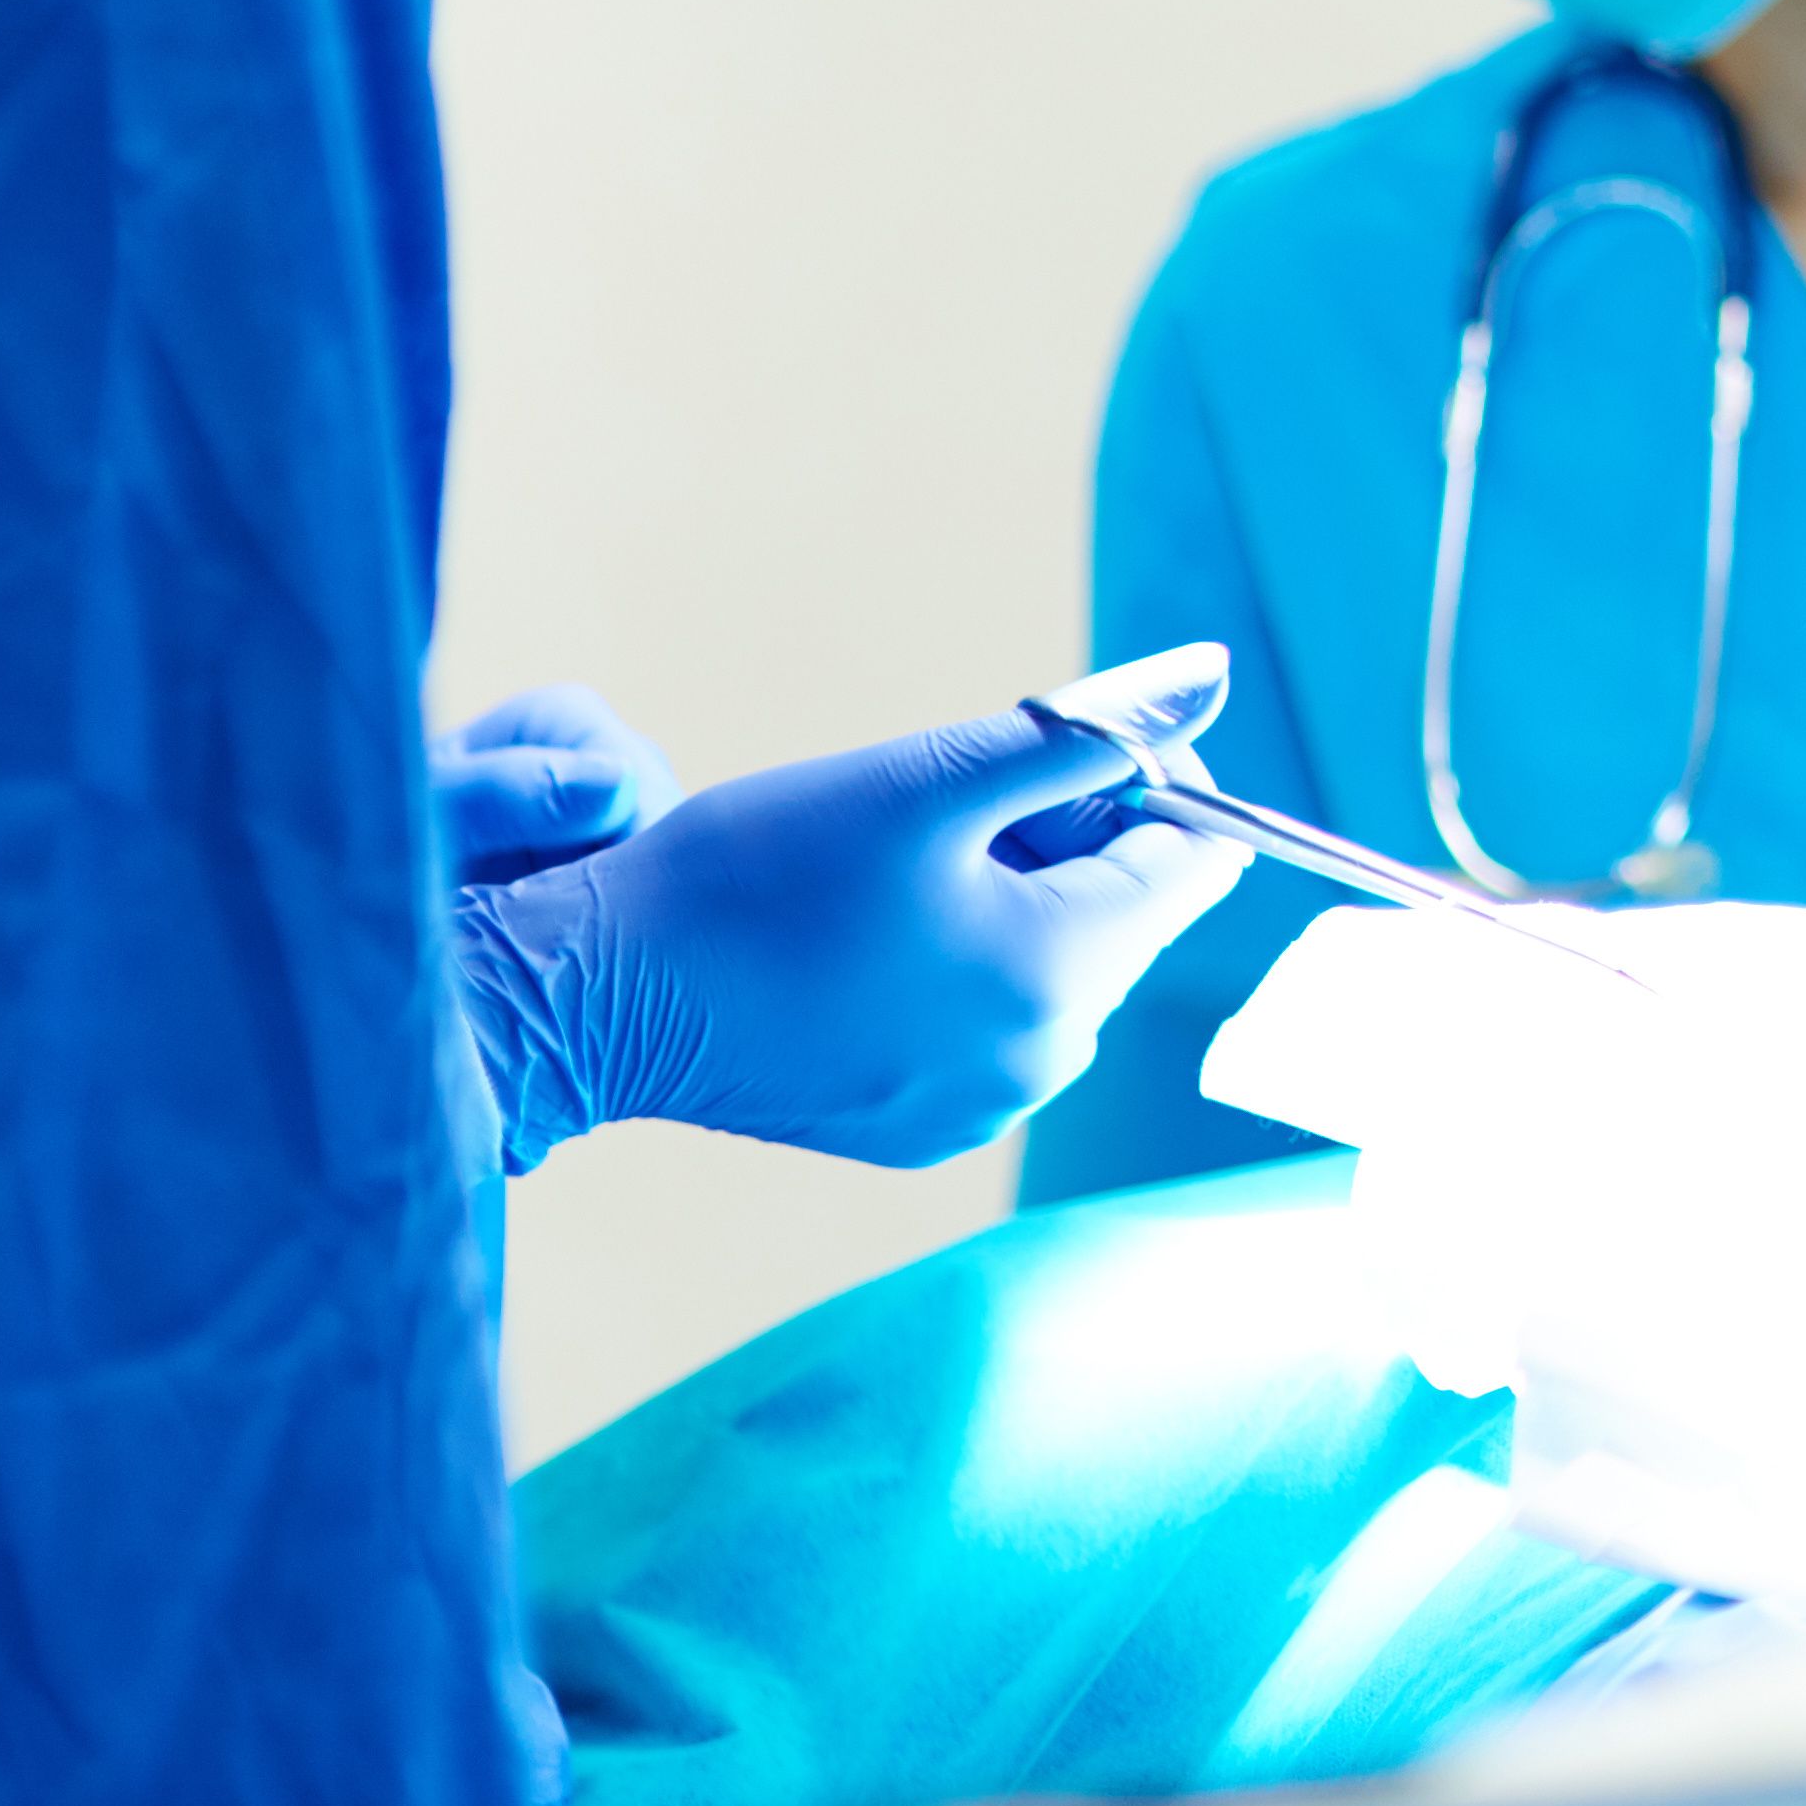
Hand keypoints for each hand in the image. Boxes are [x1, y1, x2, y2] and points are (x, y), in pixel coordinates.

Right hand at [445, 701, 1248, 1172]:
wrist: (595, 999)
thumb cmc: (749, 877)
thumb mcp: (925, 778)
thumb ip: (1083, 732)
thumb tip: (1210, 676)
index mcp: (1061, 981)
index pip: (1193, 860)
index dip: (1146, 777)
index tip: (1057, 740)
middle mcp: (1041, 1067)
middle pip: (1124, 917)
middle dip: (1068, 838)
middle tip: (947, 800)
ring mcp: (979, 1111)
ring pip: (1056, 968)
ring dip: (1014, 898)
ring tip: (896, 866)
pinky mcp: (917, 1128)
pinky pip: (991, 1023)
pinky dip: (962, 963)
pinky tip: (870, 932)